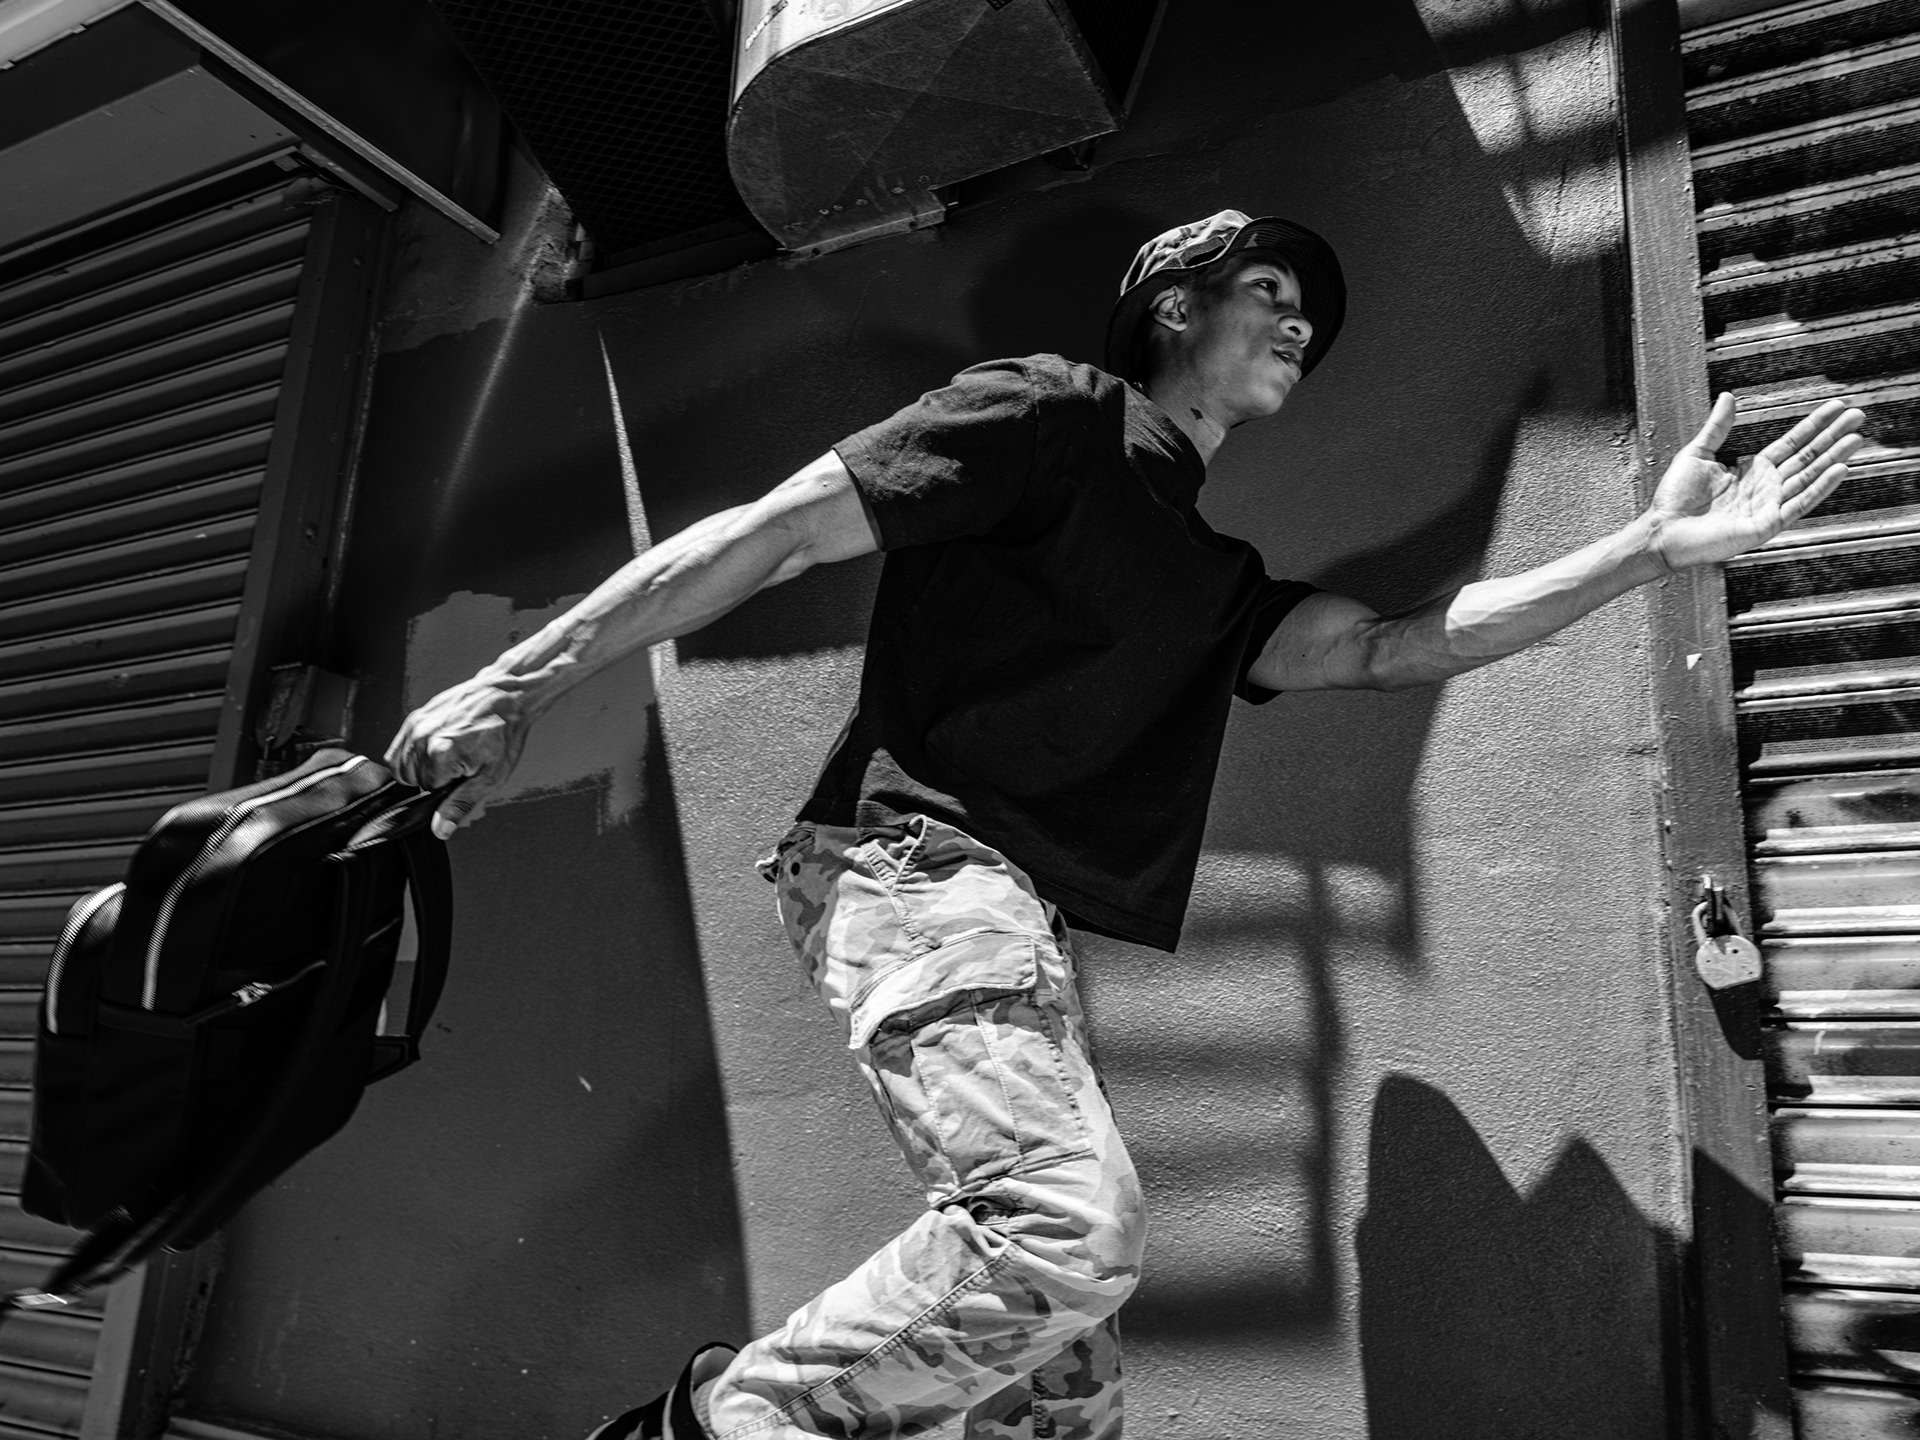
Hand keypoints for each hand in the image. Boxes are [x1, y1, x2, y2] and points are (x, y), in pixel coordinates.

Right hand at [383, 673, 535, 838]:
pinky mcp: (414, 718)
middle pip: (412, 780)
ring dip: (421, 767)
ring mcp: (416, 726)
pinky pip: (398, 750)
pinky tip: (434, 750)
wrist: (505, 697)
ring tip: (448, 756)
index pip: (428, 792)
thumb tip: (440, 829)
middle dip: (434, 778)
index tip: (464, 773)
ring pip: (402, 767)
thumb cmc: (503, 733)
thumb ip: (461, 804)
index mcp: (440, 754)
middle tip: (458, 764)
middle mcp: (422, 738)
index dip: (448, 787)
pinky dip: (412, 755)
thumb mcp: (491, 777)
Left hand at [1645, 393, 1865, 571]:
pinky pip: (1799, 504)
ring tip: (1856, 437)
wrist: (1662, 530)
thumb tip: (1728, 396)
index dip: (1814, 425)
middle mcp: (1766, 487)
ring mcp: (1769, 506)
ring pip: (1809, 477)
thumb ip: (1718, 426)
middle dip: (1833, 436)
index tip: (1836, 407)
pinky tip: (1839, 468)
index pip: (1792, 443)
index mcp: (1752, 470)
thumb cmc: (1674, 497)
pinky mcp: (1766, 525)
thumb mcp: (1697, 453)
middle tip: (1858, 415)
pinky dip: (1820, 487)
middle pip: (1807, 457)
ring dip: (1834, 457)